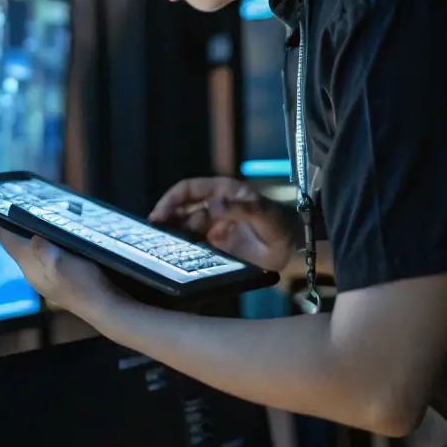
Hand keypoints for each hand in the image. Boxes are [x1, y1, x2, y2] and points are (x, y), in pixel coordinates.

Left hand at [0, 225, 113, 318]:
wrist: (103, 307)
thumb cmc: (82, 284)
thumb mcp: (61, 263)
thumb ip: (42, 249)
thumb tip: (30, 234)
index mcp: (29, 266)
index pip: (7, 242)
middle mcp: (33, 272)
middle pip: (16, 245)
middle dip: (11, 227)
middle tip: (9, 204)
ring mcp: (45, 276)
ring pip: (29, 250)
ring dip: (27, 233)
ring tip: (28, 214)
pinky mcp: (58, 277)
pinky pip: (42, 255)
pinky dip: (41, 242)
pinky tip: (51, 236)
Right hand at [149, 177, 299, 271]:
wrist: (292, 248)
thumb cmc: (279, 223)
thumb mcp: (262, 212)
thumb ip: (238, 208)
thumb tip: (211, 205)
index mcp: (222, 191)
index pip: (188, 189)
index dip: (171, 199)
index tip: (159, 214)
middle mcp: (213, 207)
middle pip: (182, 209)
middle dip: (166, 219)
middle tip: (154, 234)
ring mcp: (213, 227)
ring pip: (185, 228)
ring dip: (173, 234)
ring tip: (161, 246)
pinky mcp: (216, 246)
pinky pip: (194, 246)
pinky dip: (183, 250)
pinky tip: (176, 257)